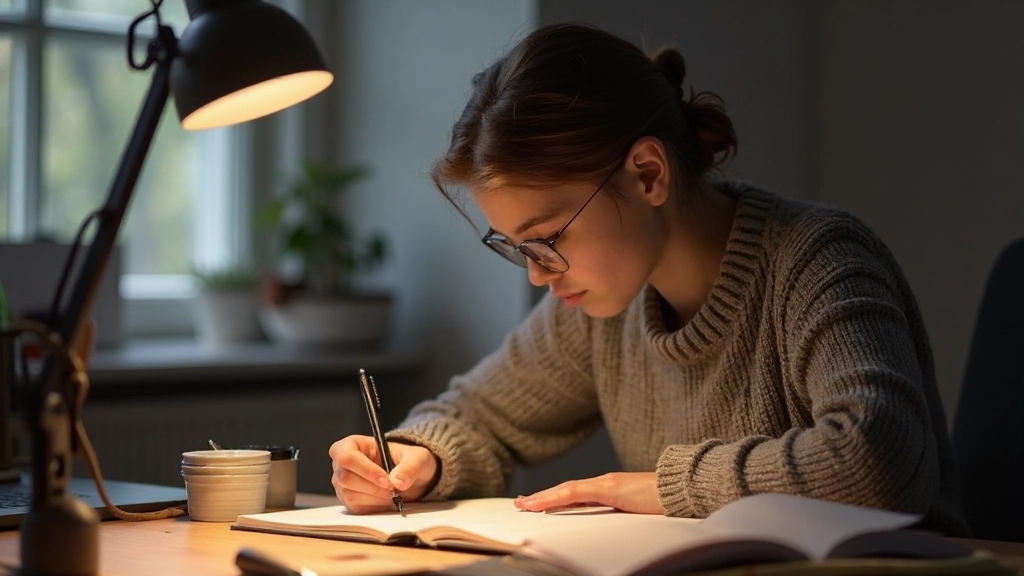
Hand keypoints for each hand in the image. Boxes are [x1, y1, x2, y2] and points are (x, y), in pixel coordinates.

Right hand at [329, 435, 438, 513]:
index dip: (366, 470)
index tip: (387, 480)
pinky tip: (386, 500)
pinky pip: (355, 508)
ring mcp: (342, 483)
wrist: (408, 476)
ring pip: (350, 495)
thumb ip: (409, 467)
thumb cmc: (408, 459)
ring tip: (392, 494)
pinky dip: (374, 507)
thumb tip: (397, 482)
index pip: (347, 457)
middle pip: (346, 479)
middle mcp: (342, 463)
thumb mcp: (416, 458)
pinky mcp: (348, 500)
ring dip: (375, 498)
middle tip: (394, 490)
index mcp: (353, 444)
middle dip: (373, 487)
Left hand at [514, 472, 664, 514]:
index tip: (537, 504)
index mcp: (612, 489)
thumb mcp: (639, 512)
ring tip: (524, 505)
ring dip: (544, 498)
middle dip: (543, 498)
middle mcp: (606, 482)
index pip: (577, 494)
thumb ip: (622, 515)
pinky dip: (556, 497)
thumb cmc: (668, 502)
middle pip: (567, 490)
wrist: (686, 489)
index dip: (556, 499)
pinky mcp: (611, 488)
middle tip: (521, 504)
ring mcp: (608, 483)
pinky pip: (576, 493)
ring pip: (567, 490)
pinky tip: (542, 503)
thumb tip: (611, 528)